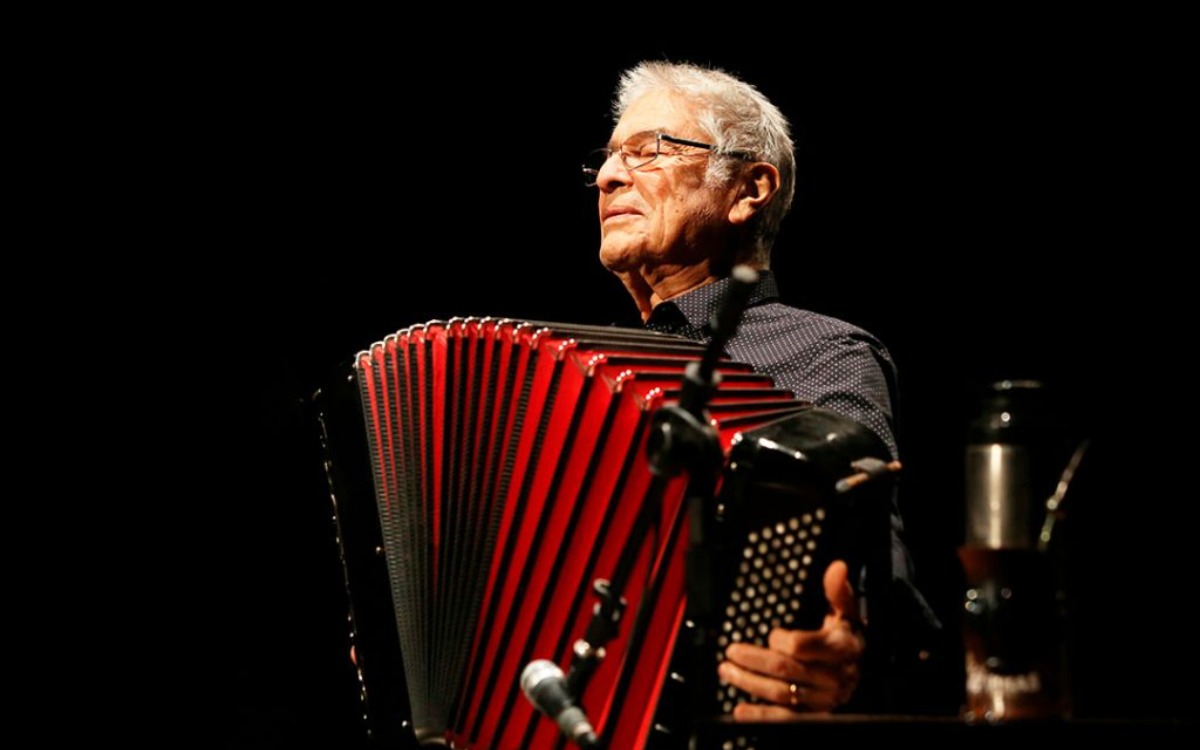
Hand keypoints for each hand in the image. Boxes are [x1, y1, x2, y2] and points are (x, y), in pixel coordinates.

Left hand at [717, 559, 864, 718]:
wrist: (862, 672)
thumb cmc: (846, 638)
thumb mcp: (846, 613)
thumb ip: (838, 591)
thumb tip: (837, 567)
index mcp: (841, 649)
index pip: (801, 646)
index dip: (780, 640)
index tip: (771, 634)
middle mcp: (834, 677)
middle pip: (785, 670)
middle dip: (753, 660)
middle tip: (731, 652)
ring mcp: (824, 699)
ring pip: (781, 694)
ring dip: (749, 683)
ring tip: (727, 672)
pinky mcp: (814, 715)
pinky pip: (785, 718)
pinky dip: (760, 717)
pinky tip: (740, 711)